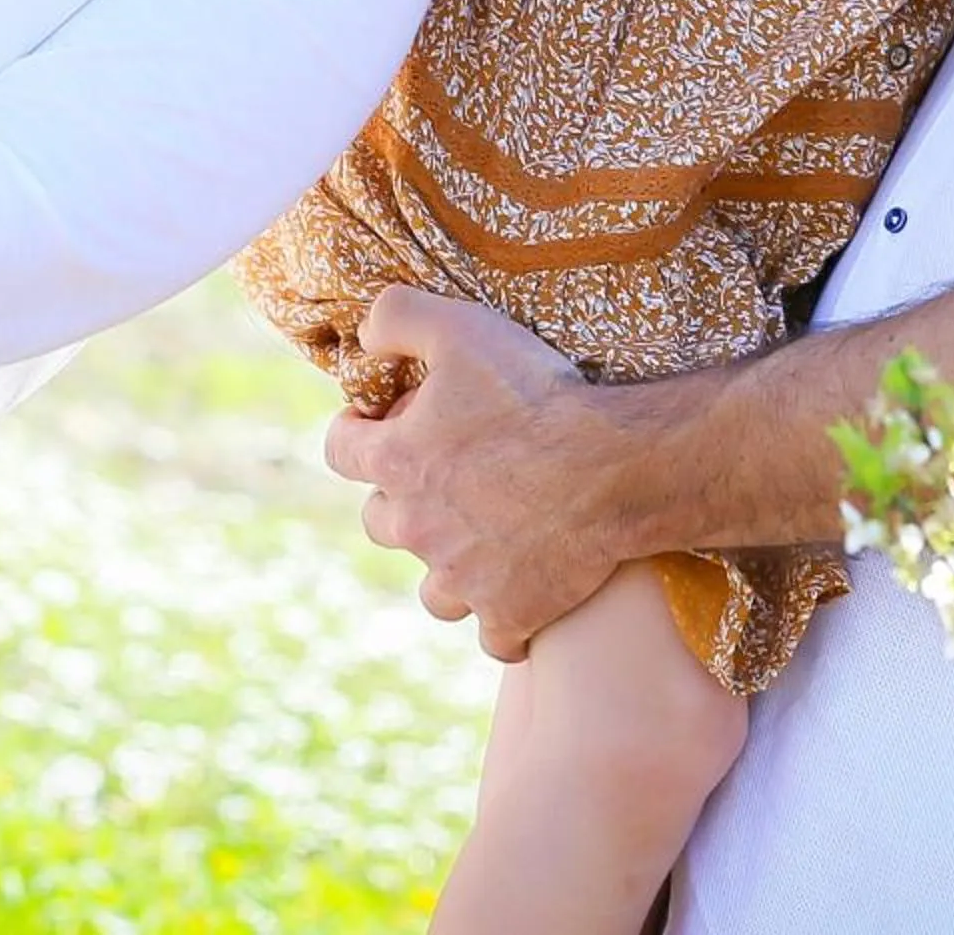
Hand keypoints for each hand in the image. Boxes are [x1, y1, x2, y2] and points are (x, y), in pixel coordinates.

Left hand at [321, 285, 626, 659]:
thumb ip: (396, 317)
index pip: (340, 450)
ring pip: (433, 590)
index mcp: (397, 462)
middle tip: (445, 474)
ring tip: (480, 541)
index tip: (381, 419)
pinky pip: (494, 637)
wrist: (614, 466)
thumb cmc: (536, 395)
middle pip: (380, 523)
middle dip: (401, 498)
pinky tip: (524, 594)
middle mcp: (417, 528)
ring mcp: (462, 580)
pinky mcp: (511, 614)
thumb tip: (364, 338)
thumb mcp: (459, 326)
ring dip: (448, 568)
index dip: (356, 429)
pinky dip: (505, 620)